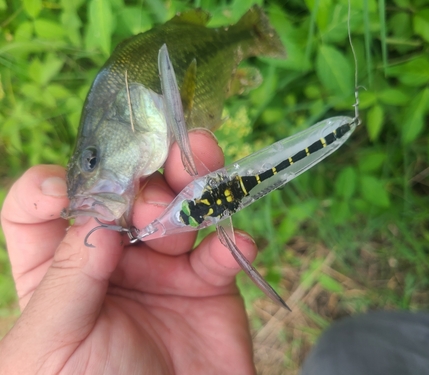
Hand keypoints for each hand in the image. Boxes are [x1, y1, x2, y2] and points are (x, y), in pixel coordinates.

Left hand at [0, 130, 256, 374]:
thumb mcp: (54, 347)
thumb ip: (67, 277)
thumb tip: (95, 212)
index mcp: (58, 272)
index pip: (43, 209)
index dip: (53, 185)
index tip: (72, 189)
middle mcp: (110, 262)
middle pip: (123, 196)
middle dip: (142, 178)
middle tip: (159, 184)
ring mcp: (164, 270)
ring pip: (177, 208)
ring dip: (193, 186)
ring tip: (203, 175)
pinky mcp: (209, 285)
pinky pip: (222, 251)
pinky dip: (232, 242)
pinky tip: (236, 246)